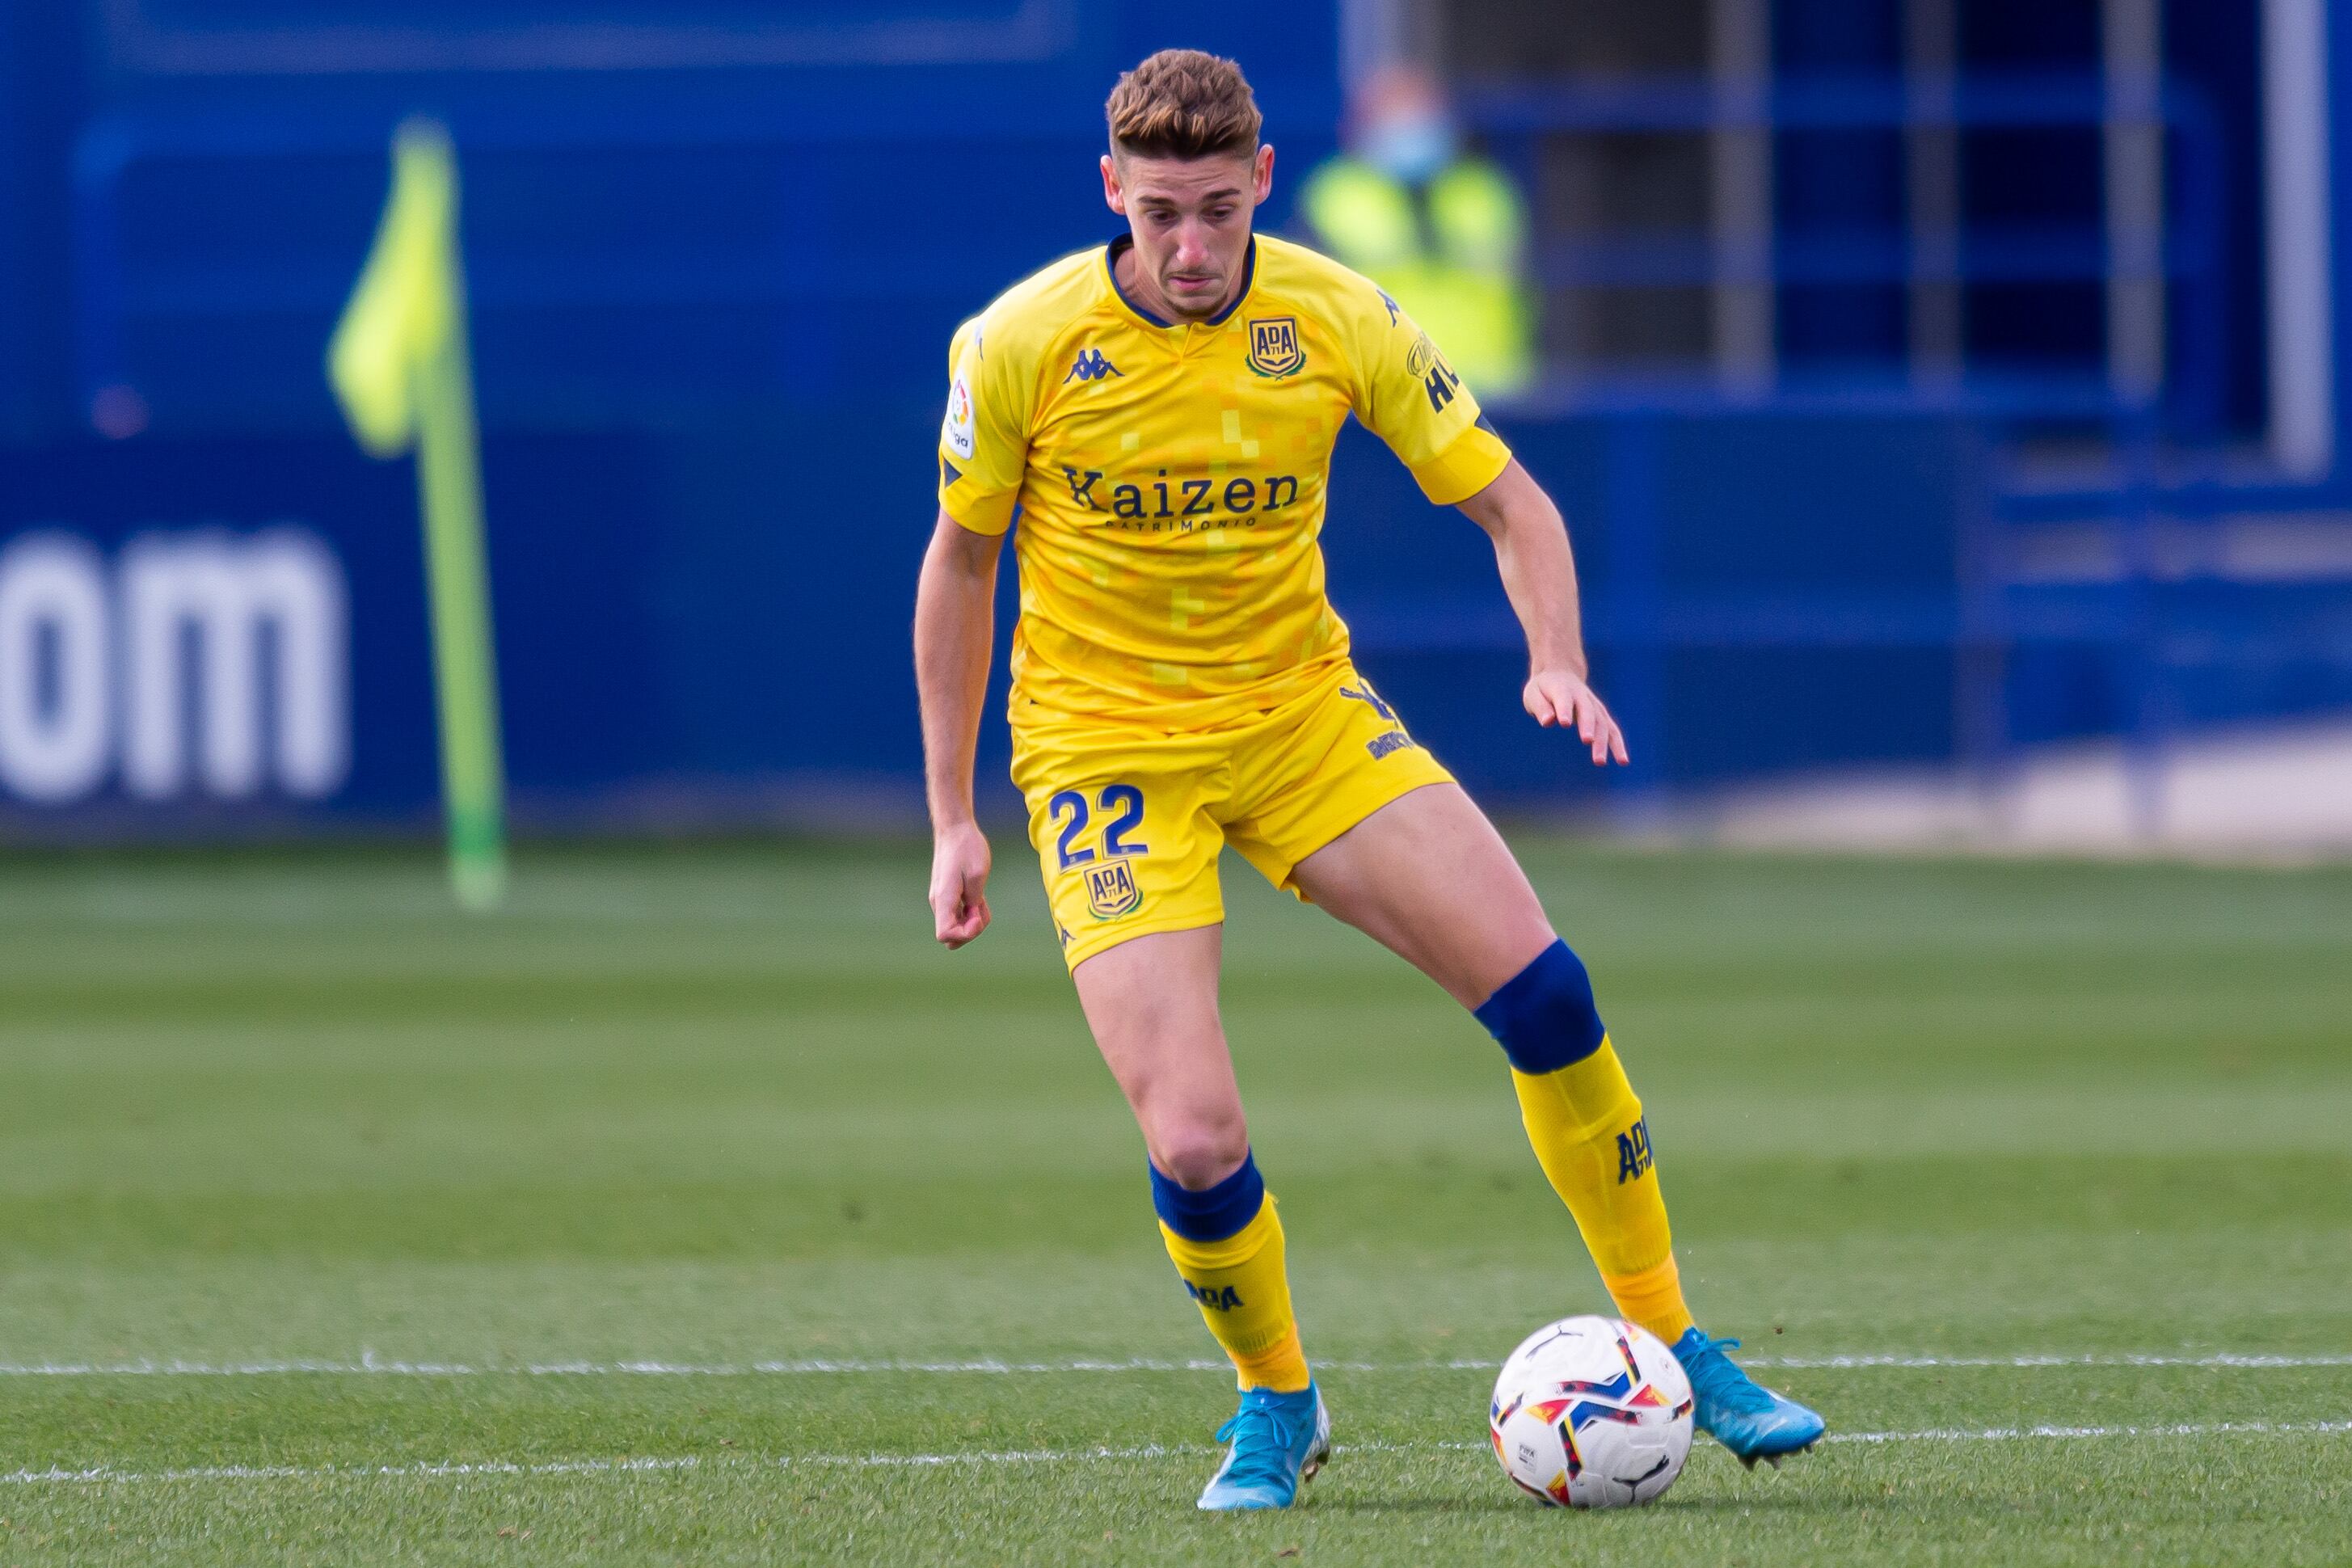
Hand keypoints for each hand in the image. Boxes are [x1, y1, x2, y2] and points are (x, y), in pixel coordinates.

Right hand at [928, 820, 992, 947]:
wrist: (954, 830)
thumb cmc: (966, 848)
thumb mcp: (978, 874)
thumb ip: (975, 901)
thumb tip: (973, 918)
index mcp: (944, 899)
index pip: (945, 935)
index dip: (965, 934)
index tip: (978, 916)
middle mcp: (939, 903)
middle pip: (951, 937)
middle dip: (971, 931)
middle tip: (981, 908)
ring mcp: (942, 901)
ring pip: (956, 927)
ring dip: (973, 921)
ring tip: (982, 900)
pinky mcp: (947, 897)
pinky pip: (958, 916)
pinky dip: (970, 914)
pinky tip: (979, 899)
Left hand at [1523, 668, 1629, 765]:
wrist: (1561, 674)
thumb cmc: (1543, 689)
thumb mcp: (1533, 693)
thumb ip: (1540, 706)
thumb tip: (1548, 721)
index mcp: (1562, 689)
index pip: (1564, 699)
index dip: (1565, 710)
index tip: (1564, 723)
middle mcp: (1582, 696)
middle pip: (1587, 711)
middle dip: (1588, 726)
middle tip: (1587, 741)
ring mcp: (1594, 706)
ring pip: (1602, 723)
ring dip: (1603, 742)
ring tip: (1600, 762)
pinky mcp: (1602, 716)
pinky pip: (1612, 730)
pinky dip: (1618, 745)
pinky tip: (1623, 761)